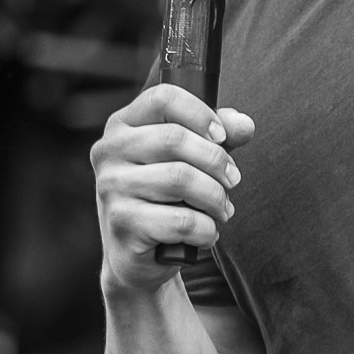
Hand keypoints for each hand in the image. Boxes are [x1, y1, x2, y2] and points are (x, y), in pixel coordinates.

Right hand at [91, 85, 255, 292]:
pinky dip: (205, 228)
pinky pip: (180, 220)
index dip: (200, 113)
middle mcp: (109, 151)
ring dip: (215, 198)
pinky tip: (205, 233)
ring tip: (222, 209)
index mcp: (122, 125)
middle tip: (233, 180)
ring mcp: (110, 186)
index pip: (162, 98)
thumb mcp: (189, 161)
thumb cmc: (164, 200)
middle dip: (216, 161)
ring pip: (180, 179)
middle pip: (175, 139)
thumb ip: (216, 137)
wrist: (134, 255)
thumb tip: (244, 124)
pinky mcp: (122, 222)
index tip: (221, 137)